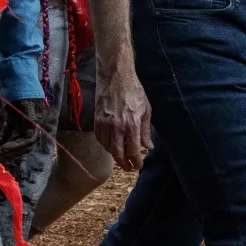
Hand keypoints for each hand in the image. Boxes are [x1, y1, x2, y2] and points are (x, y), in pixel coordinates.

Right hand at [93, 55, 150, 171]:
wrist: (115, 77)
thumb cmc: (133, 91)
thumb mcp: (145, 110)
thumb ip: (146, 131)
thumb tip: (148, 146)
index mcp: (131, 125)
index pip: (133, 151)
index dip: (136, 161)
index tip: (139, 165)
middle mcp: (116, 128)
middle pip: (118, 154)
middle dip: (125, 164)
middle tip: (129, 167)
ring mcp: (104, 125)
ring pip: (108, 148)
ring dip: (116, 156)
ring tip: (122, 158)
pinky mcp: (96, 121)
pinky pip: (100, 140)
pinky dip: (106, 146)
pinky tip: (112, 146)